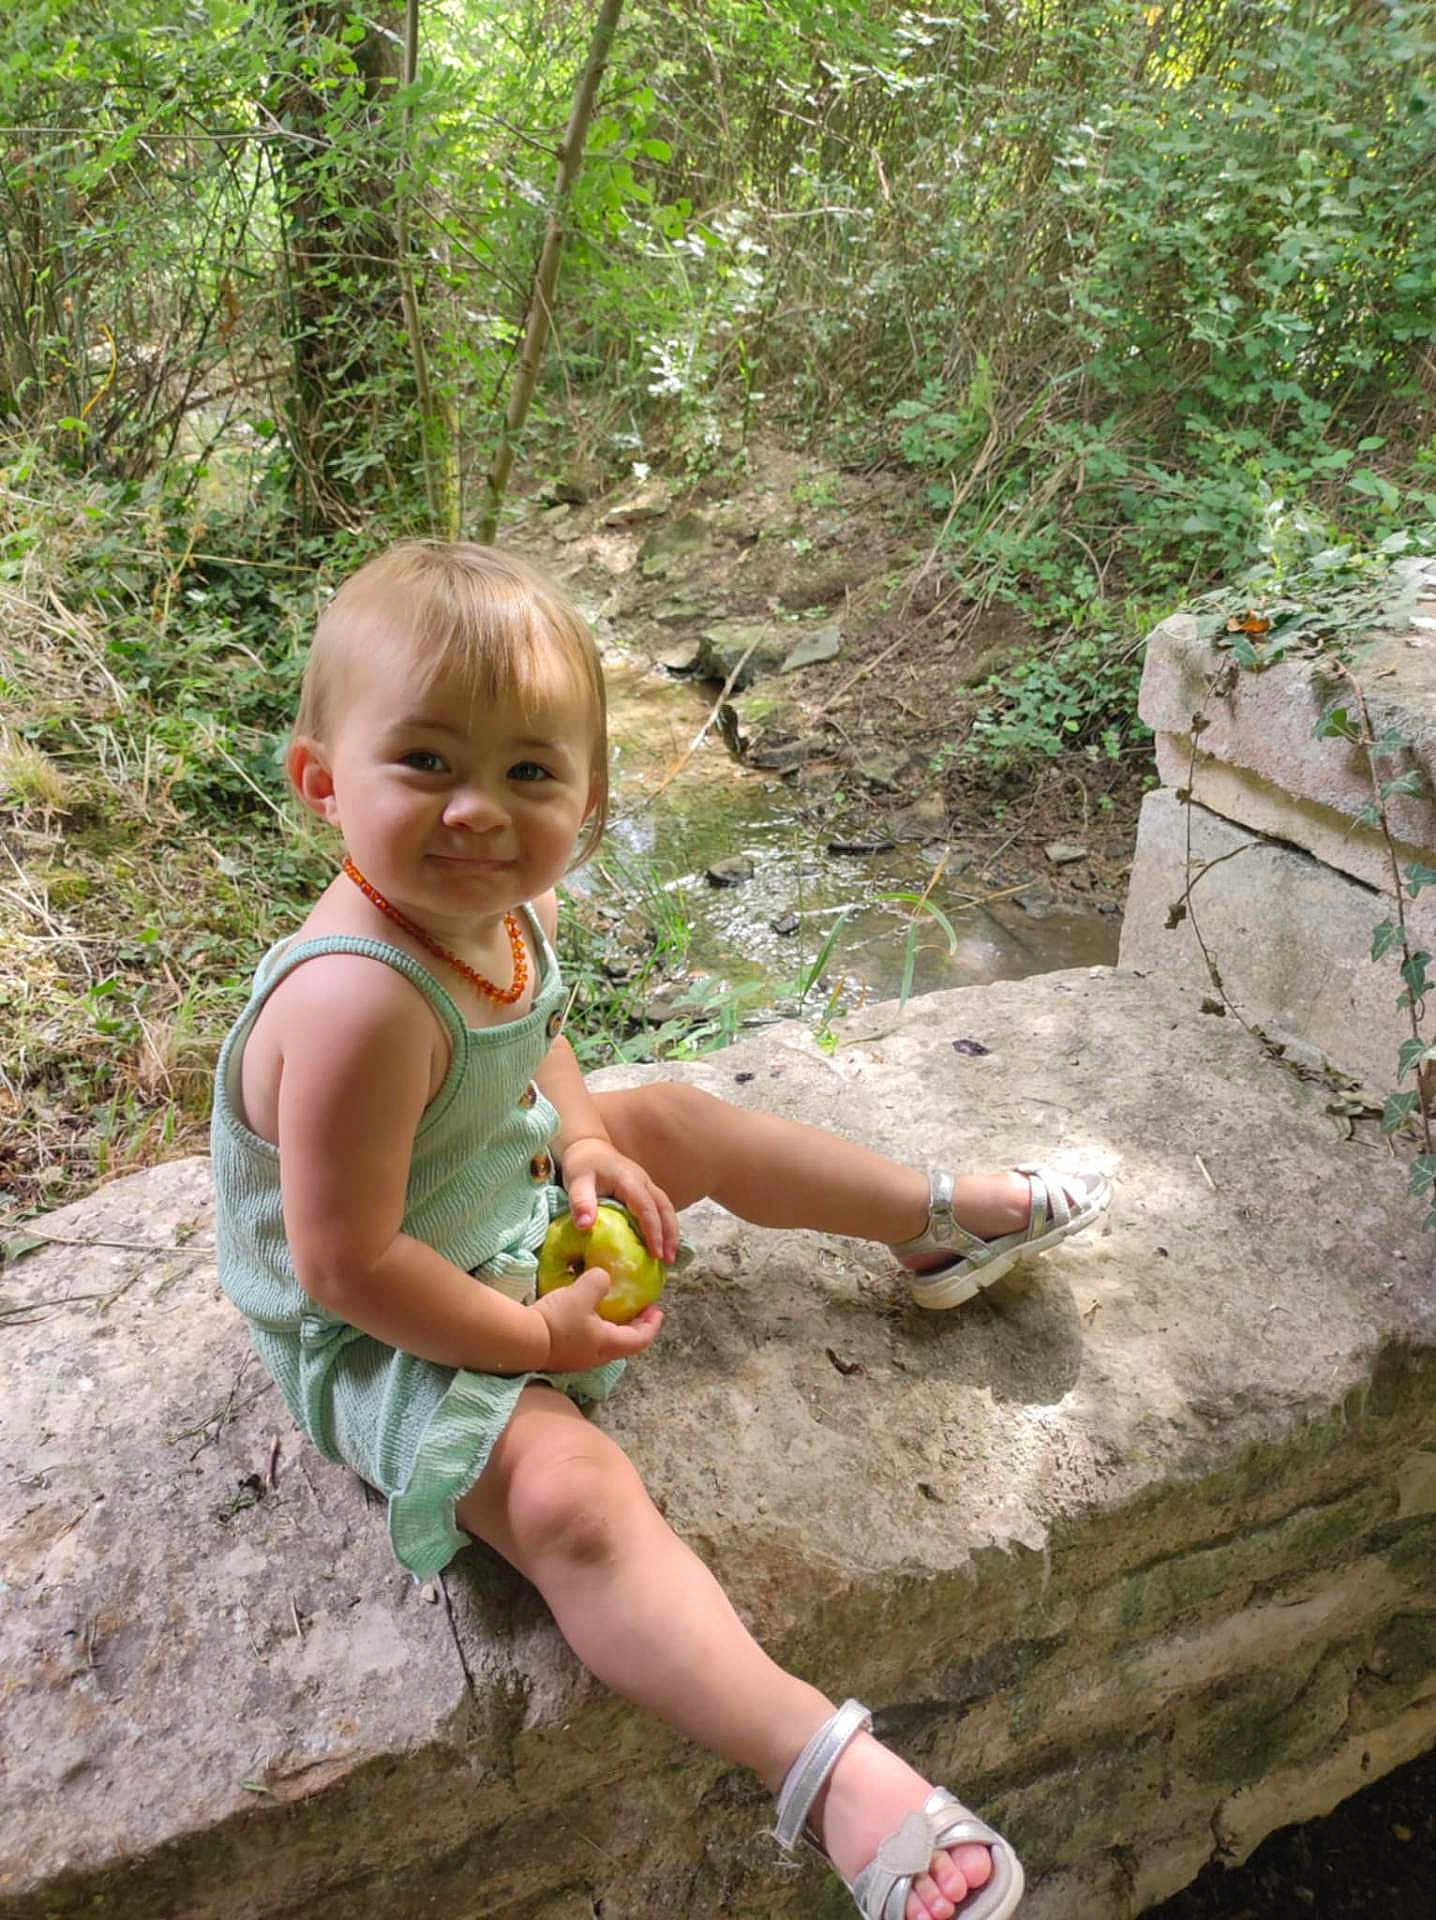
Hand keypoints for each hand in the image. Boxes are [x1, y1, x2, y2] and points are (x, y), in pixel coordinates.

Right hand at [531, 1266, 663, 1371]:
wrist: (521, 1340)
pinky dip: (593, 1326)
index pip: (641, 1339)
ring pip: (604, 1342)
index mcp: (609, 1344)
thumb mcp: (583, 1293)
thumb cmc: (558, 1320)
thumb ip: (599, 1281)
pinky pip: (586, 1339)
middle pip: (624, 1342)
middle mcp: (597, 1356)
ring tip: (610, 1306)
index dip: (652, 1324)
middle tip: (638, 1307)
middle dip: (634, 1324)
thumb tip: (603, 1277)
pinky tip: (583, 1311)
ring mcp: (578, 1358)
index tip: (657, 1309)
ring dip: (613, 1325)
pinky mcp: (561, 1353)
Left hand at [558, 1135, 678, 1266]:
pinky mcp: (645, 1190)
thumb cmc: (582, 1166)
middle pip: (664, 1209)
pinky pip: (660, 1208)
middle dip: (670, 1235)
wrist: (589, 1148)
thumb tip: (585, 1226)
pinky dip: (665, 1226)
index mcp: (629, 1181)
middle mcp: (644, 1182)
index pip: (647, 1208)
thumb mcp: (577, 1182)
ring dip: (671, 1232)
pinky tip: (662, 1243)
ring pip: (667, 1208)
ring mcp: (647, 1185)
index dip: (653, 1231)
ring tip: (669, 1257)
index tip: (656, 1253)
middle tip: (668, 1261)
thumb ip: (581, 1202)